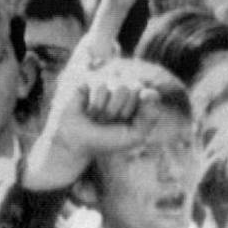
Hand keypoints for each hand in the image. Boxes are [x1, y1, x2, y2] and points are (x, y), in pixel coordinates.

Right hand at [23, 55, 169, 190]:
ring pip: (115, 87)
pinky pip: (98, 86)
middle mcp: (120, 89)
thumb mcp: (133, 136)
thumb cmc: (106, 140)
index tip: (141, 104)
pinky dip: (95, 103)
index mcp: (135, 101)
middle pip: (130, 88)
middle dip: (120, 110)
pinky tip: (88, 110)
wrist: (77, 144)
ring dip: (106, 109)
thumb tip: (150, 94)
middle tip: (110, 121)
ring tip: (98, 117)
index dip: (146, 97)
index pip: (148, 92)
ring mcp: (103, 85)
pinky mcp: (87, 82)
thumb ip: (149, 119)